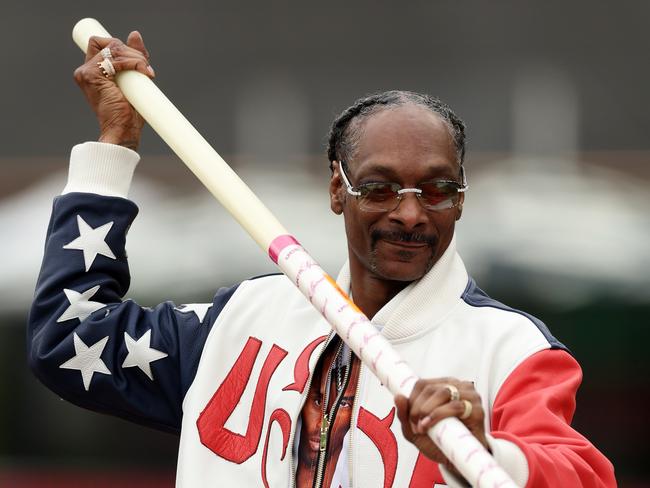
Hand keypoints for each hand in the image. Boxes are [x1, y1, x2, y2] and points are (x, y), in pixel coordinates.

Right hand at [73, 31, 154, 149]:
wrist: (123, 131)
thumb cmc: (129, 113)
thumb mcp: (134, 80)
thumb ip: (134, 58)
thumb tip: (135, 34)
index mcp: (92, 71)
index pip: (103, 43)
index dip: (121, 46)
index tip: (138, 61)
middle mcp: (85, 70)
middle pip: (110, 42)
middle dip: (132, 52)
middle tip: (145, 69)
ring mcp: (86, 72)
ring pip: (114, 48)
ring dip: (136, 58)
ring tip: (146, 73)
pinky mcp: (92, 75)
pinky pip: (116, 58)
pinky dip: (133, 62)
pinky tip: (141, 72)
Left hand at [395, 378, 487, 477]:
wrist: (460, 461)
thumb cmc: (439, 441)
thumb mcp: (415, 430)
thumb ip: (405, 415)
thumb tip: (398, 397)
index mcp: (444, 386)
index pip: (422, 384)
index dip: (412, 399)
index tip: (410, 418)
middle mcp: (458, 386)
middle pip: (430, 388)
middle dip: (417, 407)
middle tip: (415, 425)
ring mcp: (470, 396)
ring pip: (443, 392)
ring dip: (427, 410)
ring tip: (423, 427)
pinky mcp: (477, 410)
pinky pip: (456, 406)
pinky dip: (439, 414)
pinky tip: (430, 425)